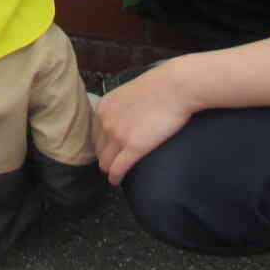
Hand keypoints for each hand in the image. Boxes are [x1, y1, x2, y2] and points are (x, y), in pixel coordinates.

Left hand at [93, 64, 198, 185]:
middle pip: (99, 150)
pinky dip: (116, 178)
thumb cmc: (159, 87)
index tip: (109, 151)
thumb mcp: (128, 94)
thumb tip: (124, 118)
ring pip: (106, 162)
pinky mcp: (134, 147)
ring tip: (116, 174)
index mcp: (103, 108)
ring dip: (110, 169)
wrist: (174, 88)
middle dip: (106, 158)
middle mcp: (105, 122)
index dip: (102, 145)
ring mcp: (118, 135)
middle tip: (114, 164)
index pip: (94, 135)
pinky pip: (117, 169)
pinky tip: (117, 182)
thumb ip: (120, 108)